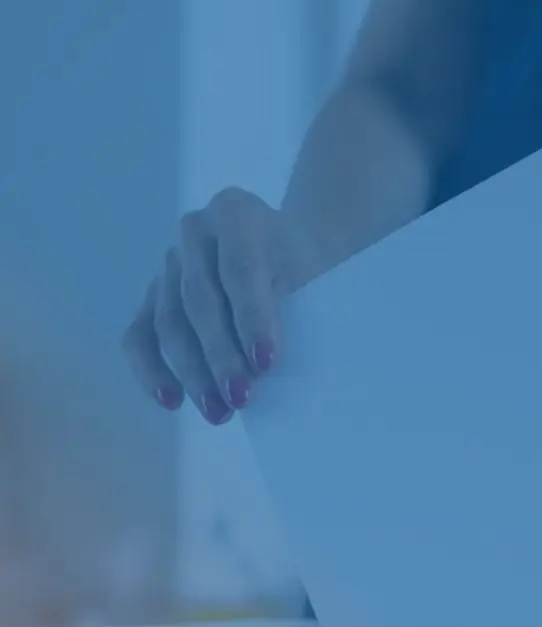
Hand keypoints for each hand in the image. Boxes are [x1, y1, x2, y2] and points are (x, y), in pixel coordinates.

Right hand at [122, 188, 310, 423]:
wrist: (294, 246)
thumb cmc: (309, 265)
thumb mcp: (315, 273)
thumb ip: (295, 307)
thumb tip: (268, 370)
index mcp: (237, 214)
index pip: (240, 268)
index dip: (251, 317)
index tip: (267, 363)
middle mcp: (195, 232)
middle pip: (200, 298)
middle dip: (219, 354)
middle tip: (241, 398)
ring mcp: (171, 263)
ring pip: (169, 321)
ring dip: (192, 372)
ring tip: (218, 412)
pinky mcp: (156, 294)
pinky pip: (140, 333)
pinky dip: (151, 368)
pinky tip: (171, 400)